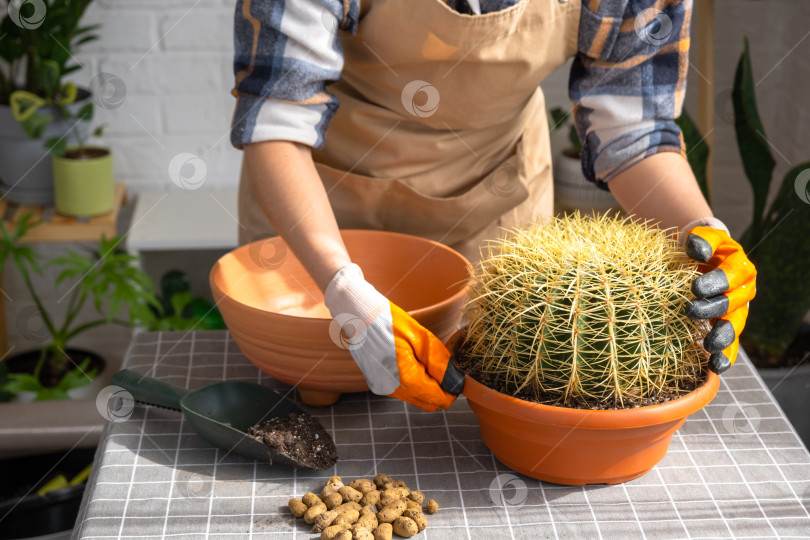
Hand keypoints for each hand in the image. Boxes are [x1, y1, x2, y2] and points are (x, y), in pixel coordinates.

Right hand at [324, 264, 460, 410]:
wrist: (358, 314)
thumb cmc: (389, 321)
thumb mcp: (421, 338)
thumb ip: (440, 364)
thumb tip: (455, 383)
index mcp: (405, 379)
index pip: (439, 399)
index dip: (452, 389)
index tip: (455, 373)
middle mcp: (392, 390)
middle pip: (428, 402)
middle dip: (439, 388)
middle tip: (439, 363)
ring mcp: (382, 388)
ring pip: (416, 397)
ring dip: (425, 383)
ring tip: (420, 357)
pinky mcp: (377, 384)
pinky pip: (403, 390)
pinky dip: (412, 380)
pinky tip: (407, 359)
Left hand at [681, 218, 756, 373]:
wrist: (699, 259)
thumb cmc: (697, 247)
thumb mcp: (700, 238)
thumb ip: (700, 240)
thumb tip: (694, 248)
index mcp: (739, 266)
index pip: (731, 274)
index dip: (716, 281)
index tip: (695, 288)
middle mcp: (743, 290)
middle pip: (732, 302)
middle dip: (712, 308)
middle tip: (690, 311)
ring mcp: (737, 311)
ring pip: (734, 326)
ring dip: (723, 336)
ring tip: (709, 345)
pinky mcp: (728, 327)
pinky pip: (731, 345)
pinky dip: (726, 357)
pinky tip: (716, 367)